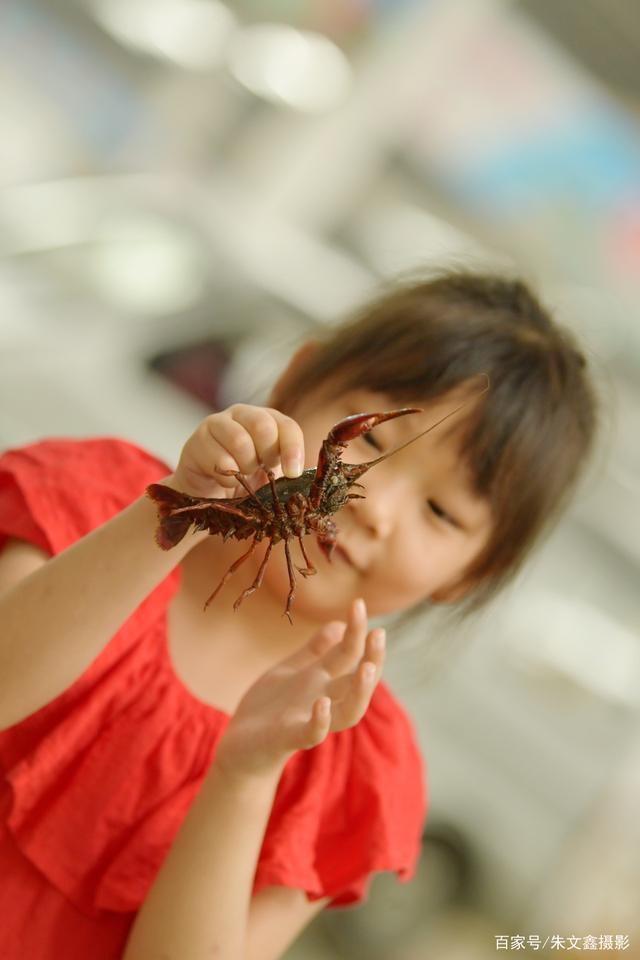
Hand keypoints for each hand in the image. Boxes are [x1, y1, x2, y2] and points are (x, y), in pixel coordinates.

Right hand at [169, 404, 305, 498]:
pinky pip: (219, 460)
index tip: (293, 473)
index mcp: (267, 419)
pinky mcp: (196, 441)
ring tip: (241, 475)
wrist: (209, 494)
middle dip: (265, 455)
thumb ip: (287, 468)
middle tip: (261, 471)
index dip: (292, 449)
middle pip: (262, 425)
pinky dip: (227, 478)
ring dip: (245, 467)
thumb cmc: (245, 482)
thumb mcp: (271, 475)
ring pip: (240, 441)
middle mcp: (241, 414)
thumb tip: (299, 473)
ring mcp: (216, 424)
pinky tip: (225, 481)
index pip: (286, 426)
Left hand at [215, 599, 385, 778]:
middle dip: (372, 659)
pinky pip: (311, 733)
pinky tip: (322, 704)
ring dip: (361, 692)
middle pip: (359, 682)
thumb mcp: (291, 670)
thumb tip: (339, 624)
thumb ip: (315, 651)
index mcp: (322, 680)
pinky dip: (319, 721)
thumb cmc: (269, 707)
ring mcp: (309, 719)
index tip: (359, 604)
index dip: (357, 631)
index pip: (349, 655)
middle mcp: (324, 699)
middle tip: (379, 633)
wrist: (240, 744)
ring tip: (367, 668)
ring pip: (349, 712)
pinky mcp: (289, 738)